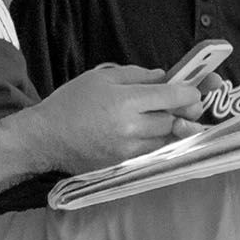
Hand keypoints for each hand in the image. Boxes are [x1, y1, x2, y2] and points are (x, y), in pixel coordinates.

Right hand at [21, 64, 202, 173]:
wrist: (45, 138)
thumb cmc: (70, 103)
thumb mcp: (100, 77)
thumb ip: (136, 75)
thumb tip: (164, 77)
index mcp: (126, 101)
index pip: (176, 97)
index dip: (192, 92)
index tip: (195, 90)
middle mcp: (132, 127)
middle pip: (176, 120)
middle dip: (182, 111)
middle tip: (180, 104)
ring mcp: (129, 149)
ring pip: (168, 139)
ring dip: (171, 128)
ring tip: (161, 118)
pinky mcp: (125, 164)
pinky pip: (153, 152)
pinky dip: (157, 142)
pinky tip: (147, 134)